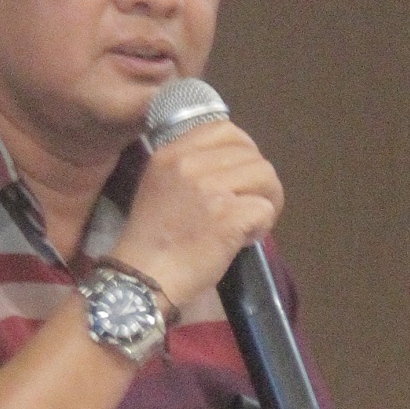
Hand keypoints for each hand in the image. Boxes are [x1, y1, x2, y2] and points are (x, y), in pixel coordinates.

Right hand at [115, 120, 282, 312]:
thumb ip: (189, 168)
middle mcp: (190, 164)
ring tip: (250, 223)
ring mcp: (210, 189)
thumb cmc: (152, 241)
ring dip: (267, 200)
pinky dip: (262, 226)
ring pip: (265, 176)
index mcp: (172, 152)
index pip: (225, 129)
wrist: (142, 279)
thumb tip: (232, 164)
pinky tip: (245, 239)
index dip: (243, 151)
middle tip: (250, 205)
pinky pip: (265, 208)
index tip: (240, 176)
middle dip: (260, 181)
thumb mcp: (159, 185)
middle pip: (252, 154)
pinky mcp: (227, 217)